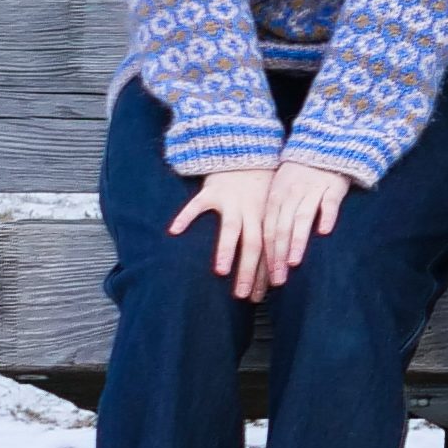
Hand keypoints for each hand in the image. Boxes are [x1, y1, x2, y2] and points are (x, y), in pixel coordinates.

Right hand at [170, 166, 276, 295]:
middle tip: (243, 296)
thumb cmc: (259, 186)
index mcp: (266, 217)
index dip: (265, 273)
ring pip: (231, 227)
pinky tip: (174, 232)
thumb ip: (268, 233)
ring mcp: (231, 200)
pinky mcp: (212, 190)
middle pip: (253, 244)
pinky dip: (185, 216)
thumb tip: (273, 268)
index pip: (269, 250)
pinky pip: (197, 204)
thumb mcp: (269, 207)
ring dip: (226, 250)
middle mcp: (251, 210)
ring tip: (220, 271)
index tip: (261, 297)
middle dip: (249, 271)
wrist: (245, 150)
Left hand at [247, 162, 354, 297]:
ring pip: (301, 218)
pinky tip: (324, 232)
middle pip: (281, 229)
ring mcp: (311, 191)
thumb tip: (263, 252)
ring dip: (296, 241)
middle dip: (278, 256)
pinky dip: (326, 216)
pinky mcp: (332, 186)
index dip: (267, 256)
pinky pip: (328, 202)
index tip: (266, 279)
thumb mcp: (280, 193)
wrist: (323, 146)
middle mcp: (290, 197)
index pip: (268, 232)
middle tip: (278, 280)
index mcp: (275, 200)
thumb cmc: (299, 176)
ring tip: (294, 262)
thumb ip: (275, 218)